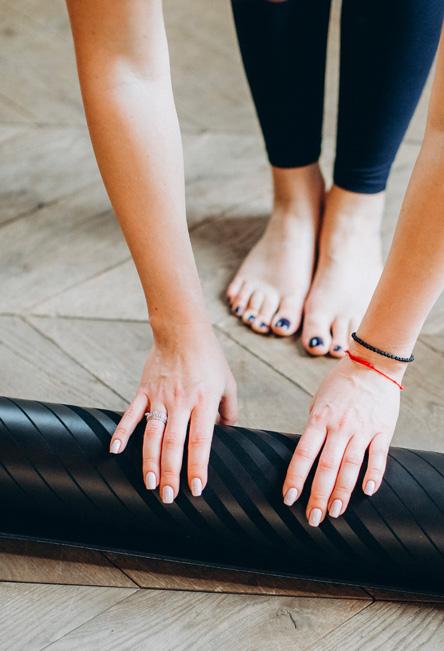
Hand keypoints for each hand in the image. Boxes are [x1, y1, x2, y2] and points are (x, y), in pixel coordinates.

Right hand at [109, 322, 237, 502]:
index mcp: (203, 402)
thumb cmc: (209, 357)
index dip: (197, 466)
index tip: (196, 489)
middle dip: (170, 473)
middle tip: (168, 497)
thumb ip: (229, 409)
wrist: (182, 330)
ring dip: (149, 462)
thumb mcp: (228, 382)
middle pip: (173, 444)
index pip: (200, 441)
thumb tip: (228, 430)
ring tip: (149, 484)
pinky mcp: (144, 391)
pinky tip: (115, 450)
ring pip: (152, 435)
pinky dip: (121, 432)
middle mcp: (181, 402)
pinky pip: (131, 414)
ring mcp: (160, 397)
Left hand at [282, 347, 403, 525]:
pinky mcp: (382, 430)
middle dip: (318, 495)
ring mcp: (361, 429)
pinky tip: (368, 492)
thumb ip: (315, 424)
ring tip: (335, 513)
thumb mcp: (319, 400)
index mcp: (319, 419)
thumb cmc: (342, 382)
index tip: (289, 498)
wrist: (372, 363)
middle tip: (313, 517)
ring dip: (342, 493)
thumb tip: (309, 448)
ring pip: (350, 467)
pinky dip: (374, 475)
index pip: (303, 454)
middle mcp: (338, 427)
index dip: (295, 478)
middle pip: (326, 467)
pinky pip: (378, 456)